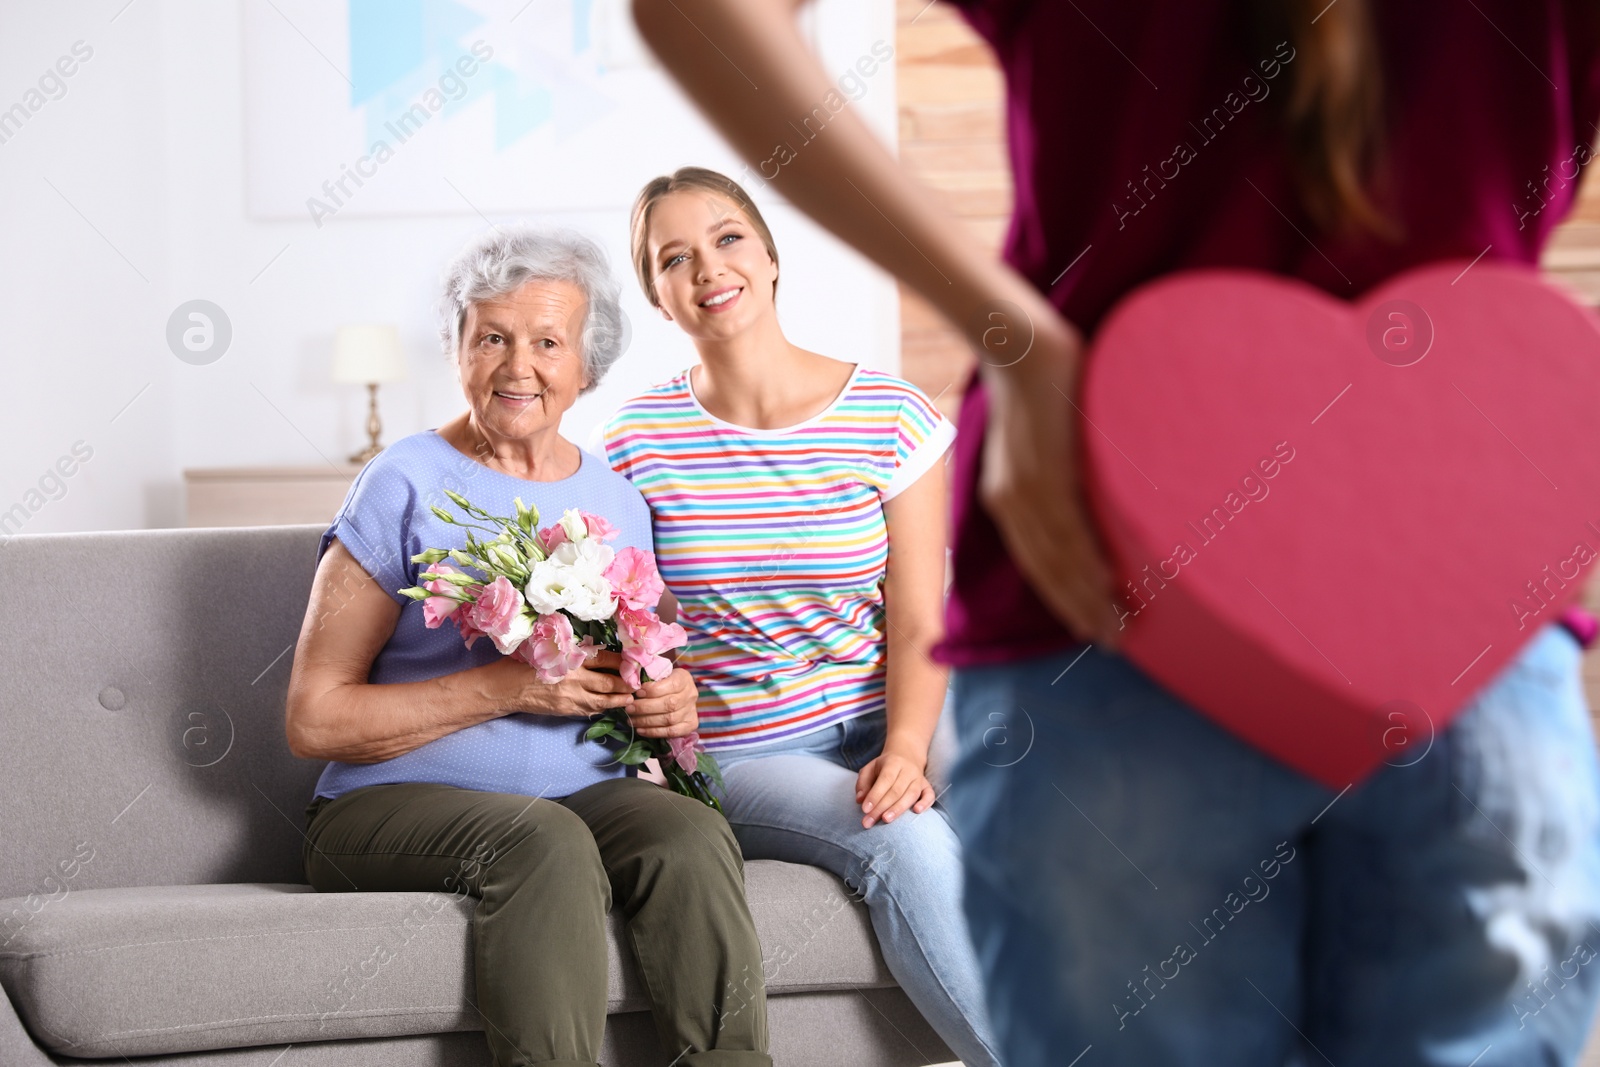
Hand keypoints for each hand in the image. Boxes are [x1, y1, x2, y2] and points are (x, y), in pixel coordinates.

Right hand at [489, 649, 635, 717]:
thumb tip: (599, 650)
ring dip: (619, 700)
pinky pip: (590, 710)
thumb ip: (574, 650)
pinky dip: (602, 708)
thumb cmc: (527, 662)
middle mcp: (574, 678)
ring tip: (631, 699)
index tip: (633, 662)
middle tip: (639, 684)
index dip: (622, 662)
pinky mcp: (566, 710)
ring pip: (603, 700)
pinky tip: (610, 706)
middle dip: (626, 684)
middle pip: (608, 682)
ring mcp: (571, 697)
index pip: (604, 659)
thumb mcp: (551, 649)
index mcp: (571, 658)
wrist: (507, 687)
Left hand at [625, 667, 698, 738]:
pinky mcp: (690, 725)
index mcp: (684, 679)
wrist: (679, 694)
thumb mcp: (660, 675)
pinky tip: (640, 730)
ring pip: (669, 719)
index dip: (653, 690)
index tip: (637, 693)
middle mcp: (690, 695)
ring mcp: (691, 711)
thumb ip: (650, 679)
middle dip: (645, 707)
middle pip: (669, 704)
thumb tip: (633, 687)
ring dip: (647, 721)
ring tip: (632, 720)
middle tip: (629, 708)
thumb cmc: (665, 682)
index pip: (672, 685)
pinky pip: (671, 732)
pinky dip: (654, 732)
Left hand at [854, 748, 935, 829]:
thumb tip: (860, 800)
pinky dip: (925, 803)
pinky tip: (917, 811)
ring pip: (911, 794)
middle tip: (869, 822)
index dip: (875, 795)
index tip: (865, 809)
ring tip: (885, 820)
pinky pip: (929, 795)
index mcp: (893, 763)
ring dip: (898, 809)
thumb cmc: (884, 766)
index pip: (885, 780)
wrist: (906, 756)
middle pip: (896, 790)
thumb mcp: (870, 768)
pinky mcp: (927, 786)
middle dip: (881, 807)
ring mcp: (919, 778)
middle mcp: (908, 770)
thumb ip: (863, 783)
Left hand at [978, 322, 1122, 648]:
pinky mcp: (1047, 472)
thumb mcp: (1033, 446)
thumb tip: (1090, 503)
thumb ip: (1052, 480)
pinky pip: (1069, 526)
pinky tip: (1111, 582)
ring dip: (1091, 595)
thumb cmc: (1037, 392)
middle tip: (1114, 641)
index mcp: (1007, 499)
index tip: (1089, 627)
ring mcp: (1028, 489)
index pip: (1037, 563)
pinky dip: (1089, 558)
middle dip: (1082, 609)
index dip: (1063, 599)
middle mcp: (1013, 502)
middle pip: (1049, 572)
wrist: (1021, 347)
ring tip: (1120, 623)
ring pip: (1061, 558)